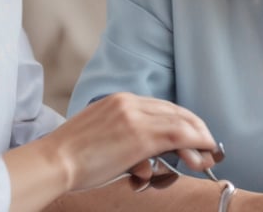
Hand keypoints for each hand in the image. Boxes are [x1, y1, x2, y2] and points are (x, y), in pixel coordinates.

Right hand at [42, 92, 218, 191]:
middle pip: (174, 111)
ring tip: (207, 154)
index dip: (182, 120)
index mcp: (119, 100)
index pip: (161, 106)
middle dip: (195, 128)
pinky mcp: (139, 136)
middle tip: (207, 145)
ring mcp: (135, 117)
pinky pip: (177, 135)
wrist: (55, 160)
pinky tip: (203, 153)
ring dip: (199, 139)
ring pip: (180, 122)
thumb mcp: (102, 136)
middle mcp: (129, 103)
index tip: (192, 134)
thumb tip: (147, 160)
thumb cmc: (72, 157)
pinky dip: (195, 143)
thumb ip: (126, 139)